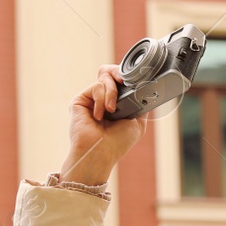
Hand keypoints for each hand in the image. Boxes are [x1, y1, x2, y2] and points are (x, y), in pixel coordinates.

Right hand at [58, 64, 146, 185]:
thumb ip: (140, 104)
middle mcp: (103, 99)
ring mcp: (92, 99)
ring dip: (112, 93)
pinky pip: (96, 87)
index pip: (120, 81)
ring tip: (111, 111)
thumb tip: (145, 88)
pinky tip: (99, 116)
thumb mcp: (137, 122)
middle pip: (110, 72)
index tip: (136, 78)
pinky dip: (101, 99)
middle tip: (124, 80)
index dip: (127, 76)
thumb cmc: (118, 143)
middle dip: (118, 72)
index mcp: (117, 104)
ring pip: (105, 78)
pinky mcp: (80, 100)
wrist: (101, 153)